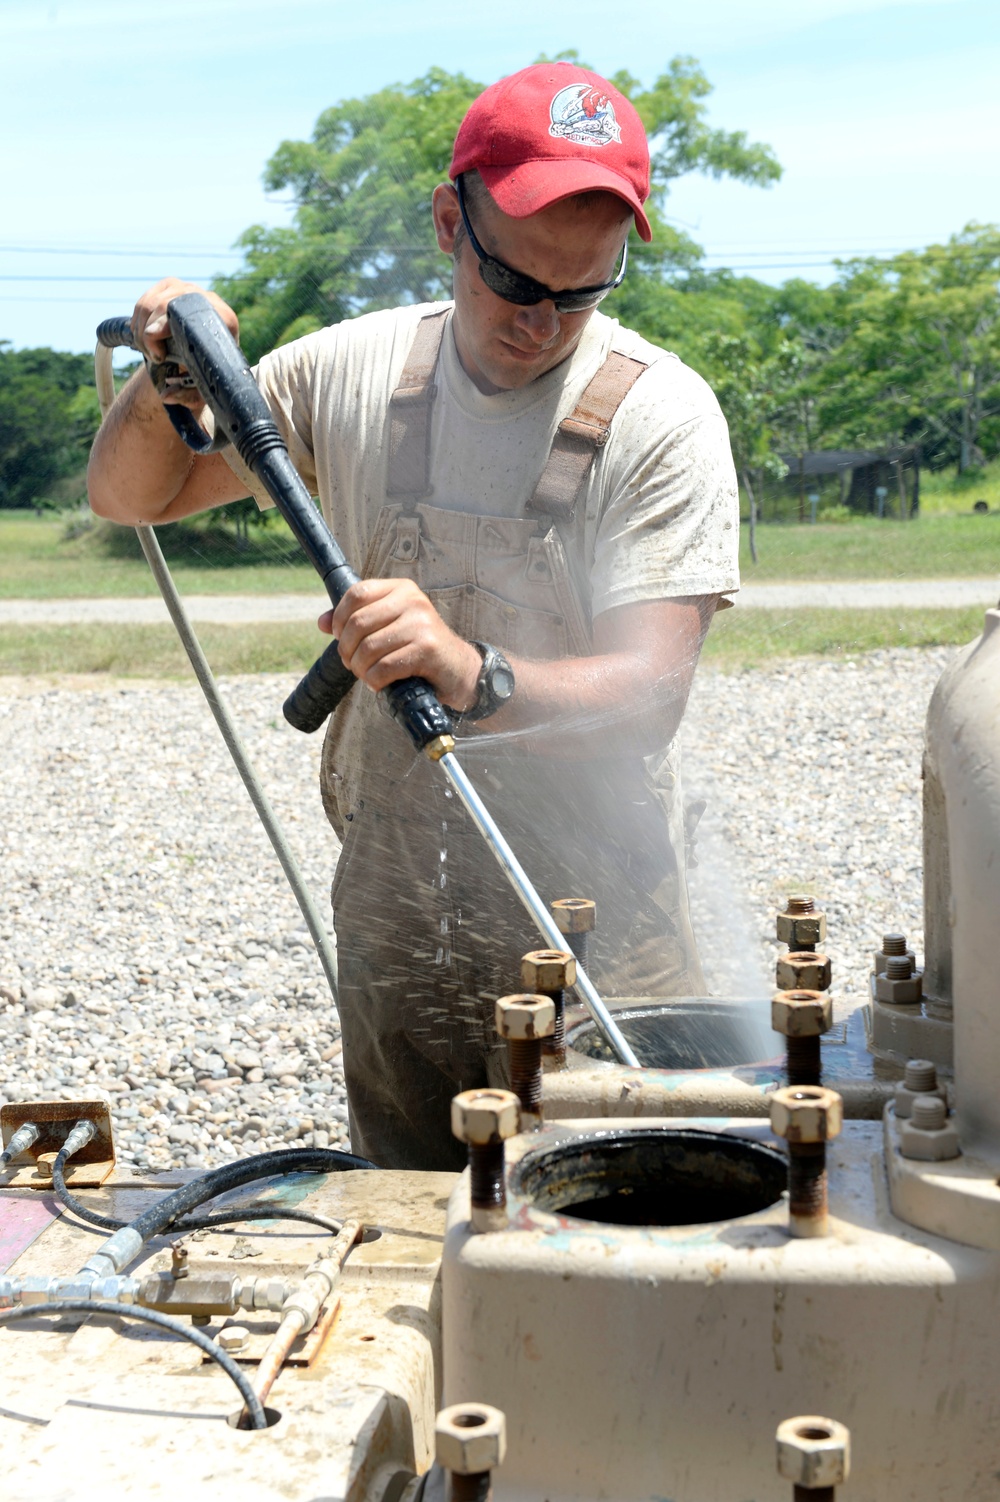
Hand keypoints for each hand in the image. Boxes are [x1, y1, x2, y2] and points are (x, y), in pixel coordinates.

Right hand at [130, 278, 239, 408]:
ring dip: (141, 329)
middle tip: (153, 357)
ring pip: (152, 301)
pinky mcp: (171, 287)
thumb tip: (166, 395)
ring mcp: (188, 290)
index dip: (167, 324)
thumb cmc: (208, 372)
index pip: (191, 313)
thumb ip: (187, 395)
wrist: (206, 354)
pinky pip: (145, 300)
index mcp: (224, 320)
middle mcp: (208, 299)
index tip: (156, 347)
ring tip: (148, 352)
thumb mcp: (202, 390)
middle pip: (167, 304)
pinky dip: (137, 321)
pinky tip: (141, 338)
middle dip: (149, 332)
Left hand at [319, 578, 481, 710]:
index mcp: (401, 589)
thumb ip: (357, 620)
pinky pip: (384, 667)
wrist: (458, 669)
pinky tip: (379, 683)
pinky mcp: (427, 650)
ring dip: (360, 668)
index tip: (340, 637)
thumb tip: (322, 622)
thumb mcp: (390, 625)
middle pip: (358, 622)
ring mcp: (421, 624)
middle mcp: (413, 601)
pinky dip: (374, 680)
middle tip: (352, 662)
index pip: (356, 593)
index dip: (339, 618)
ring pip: (368, 648)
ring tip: (366, 674)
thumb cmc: (419, 647)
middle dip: (347, 649)